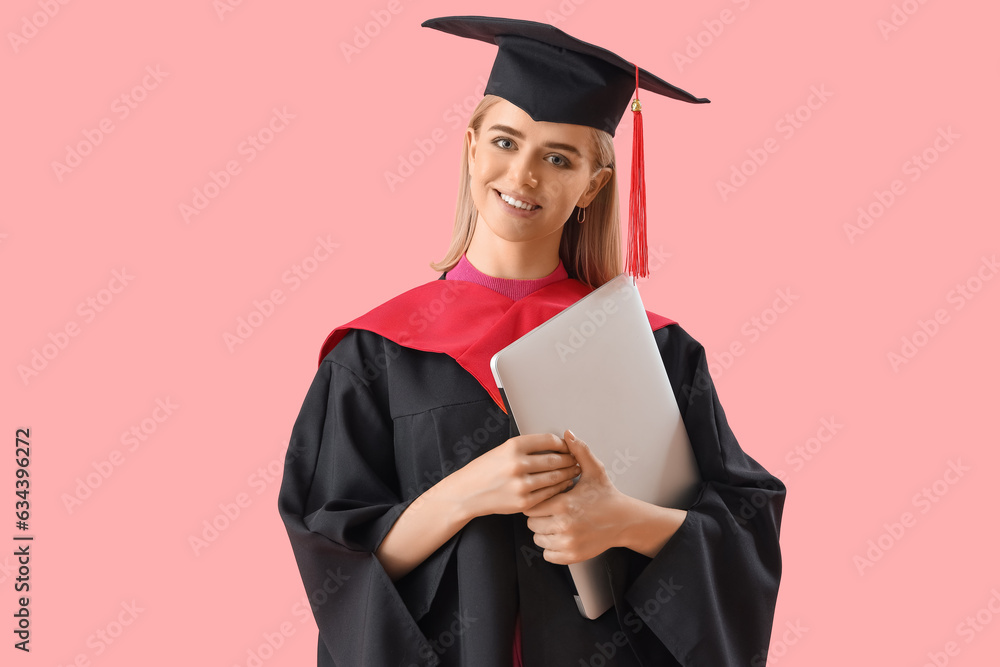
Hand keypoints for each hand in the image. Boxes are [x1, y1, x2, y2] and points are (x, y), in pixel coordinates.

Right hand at [444, 433, 580, 519]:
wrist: (467, 493)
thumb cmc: (484, 470)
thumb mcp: (502, 450)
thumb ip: (526, 447)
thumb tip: (555, 446)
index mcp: (513, 446)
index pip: (548, 441)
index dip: (563, 443)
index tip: (568, 445)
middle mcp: (518, 464)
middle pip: (555, 459)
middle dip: (570, 459)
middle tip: (577, 459)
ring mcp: (521, 484)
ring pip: (554, 477)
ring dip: (568, 473)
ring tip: (575, 470)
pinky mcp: (523, 502)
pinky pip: (549, 493)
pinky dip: (560, 488)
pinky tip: (564, 484)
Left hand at [523, 429, 632, 564]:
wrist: (625, 520)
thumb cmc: (606, 495)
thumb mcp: (594, 471)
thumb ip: (579, 451)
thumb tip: (568, 434)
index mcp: (564, 504)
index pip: (531, 506)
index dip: (536, 502)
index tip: (545, 500)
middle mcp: (564, 525)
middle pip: (532, 524)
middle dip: (538, 517)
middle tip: (550, 512)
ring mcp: (568, 543)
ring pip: (538, 540)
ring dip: (543, 532)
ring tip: (556, 523)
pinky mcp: (572, 556)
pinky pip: (548, 555)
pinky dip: (551, 548)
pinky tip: (560, 537)